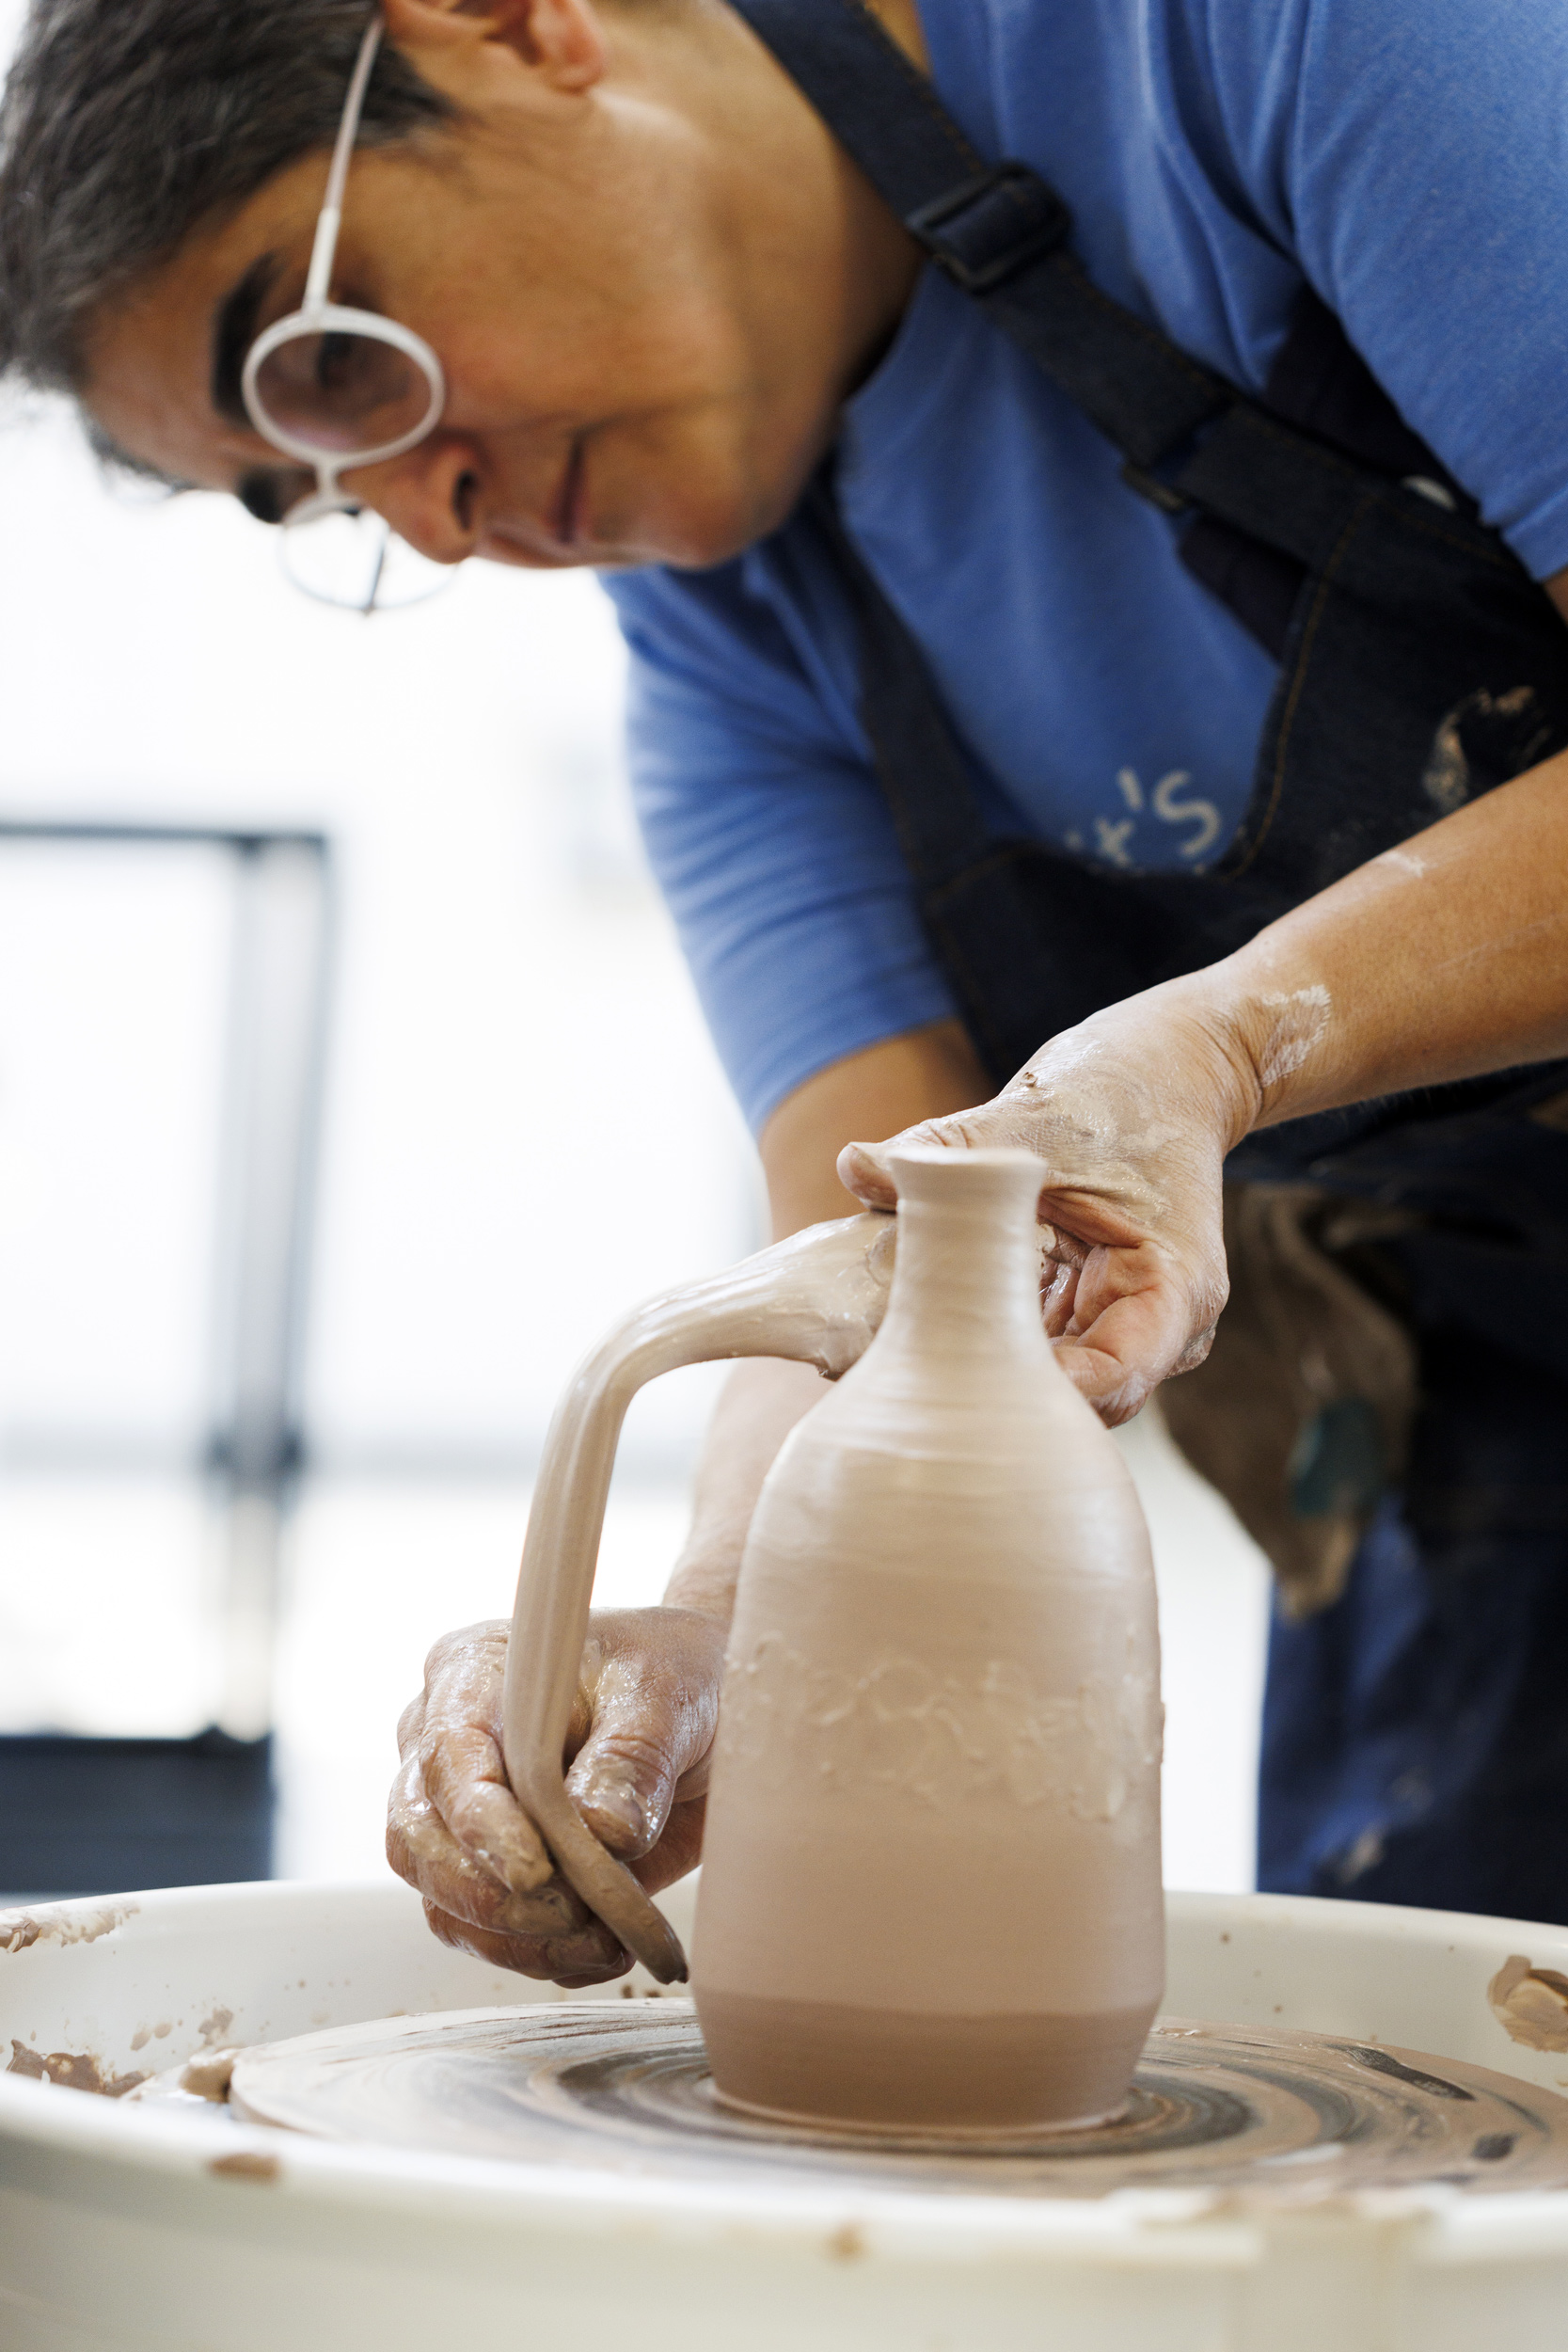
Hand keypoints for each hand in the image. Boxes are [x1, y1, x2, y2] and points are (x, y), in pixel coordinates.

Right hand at [387, 1606, 725, 1983]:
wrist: (709, 1711)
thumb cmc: (674, 1675)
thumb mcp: (668, 1695)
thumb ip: (632, 1756)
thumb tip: (601, 1829)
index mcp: (473, 1675)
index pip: (447, 1756)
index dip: (481, 1822)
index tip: (537, 1871)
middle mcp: (451, 1748)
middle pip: (419, 1840)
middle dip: (492, 1893)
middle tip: (575, 1913)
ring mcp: (466, 1817)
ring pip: (444, 1901)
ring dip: (520, 1938)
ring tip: (606, 1941)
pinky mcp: (499, 1875)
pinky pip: (489, 1936)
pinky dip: (544, 1956)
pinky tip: (604, 1950)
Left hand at [839, 987, 1257, 1423]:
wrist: (1166, 1069)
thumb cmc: (1124, 1089)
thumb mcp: (1036, 1119)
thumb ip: (948, 1152)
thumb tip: (854, 1166)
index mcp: (1172, 1290)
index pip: (1111, 1383)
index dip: (1037, 1397)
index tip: (955, 1376)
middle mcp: (1157, 1325)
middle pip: (1073, 1396)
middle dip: (991, 1385)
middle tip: (898, 1371)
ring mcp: (1120, 1320)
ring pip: (1043, 1373)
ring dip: (977, 1358)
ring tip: (892, 1343)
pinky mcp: (1084, 1305)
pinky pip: (1028, 1337)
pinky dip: (978, 1326)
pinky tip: (914, 1314)